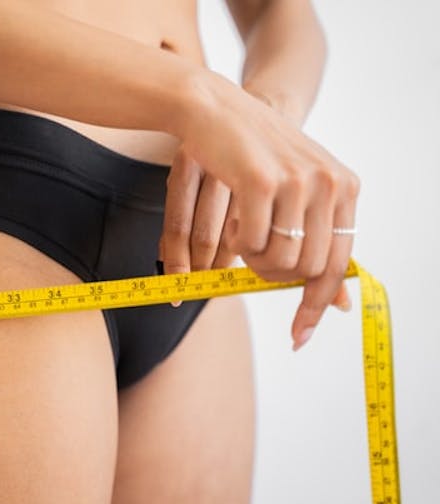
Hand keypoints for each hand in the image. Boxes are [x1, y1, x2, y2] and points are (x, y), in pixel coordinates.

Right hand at [171, 70, 358, 350]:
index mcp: (343, 188)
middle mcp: (331, 183)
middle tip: (250, 260)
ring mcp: (299, 182)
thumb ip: (318, 241)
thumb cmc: (252, 155)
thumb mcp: (295, 193)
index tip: (298, 336)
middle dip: (272, 276)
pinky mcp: (264, 182)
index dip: (316, 305)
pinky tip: (230, 218)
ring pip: (279, 260)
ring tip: (240, 232)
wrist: (217, 109)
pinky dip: (234, 241)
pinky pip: (250, 242)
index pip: (338, 263)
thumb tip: (339, 304)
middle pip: (306, 270)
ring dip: (252, 258)